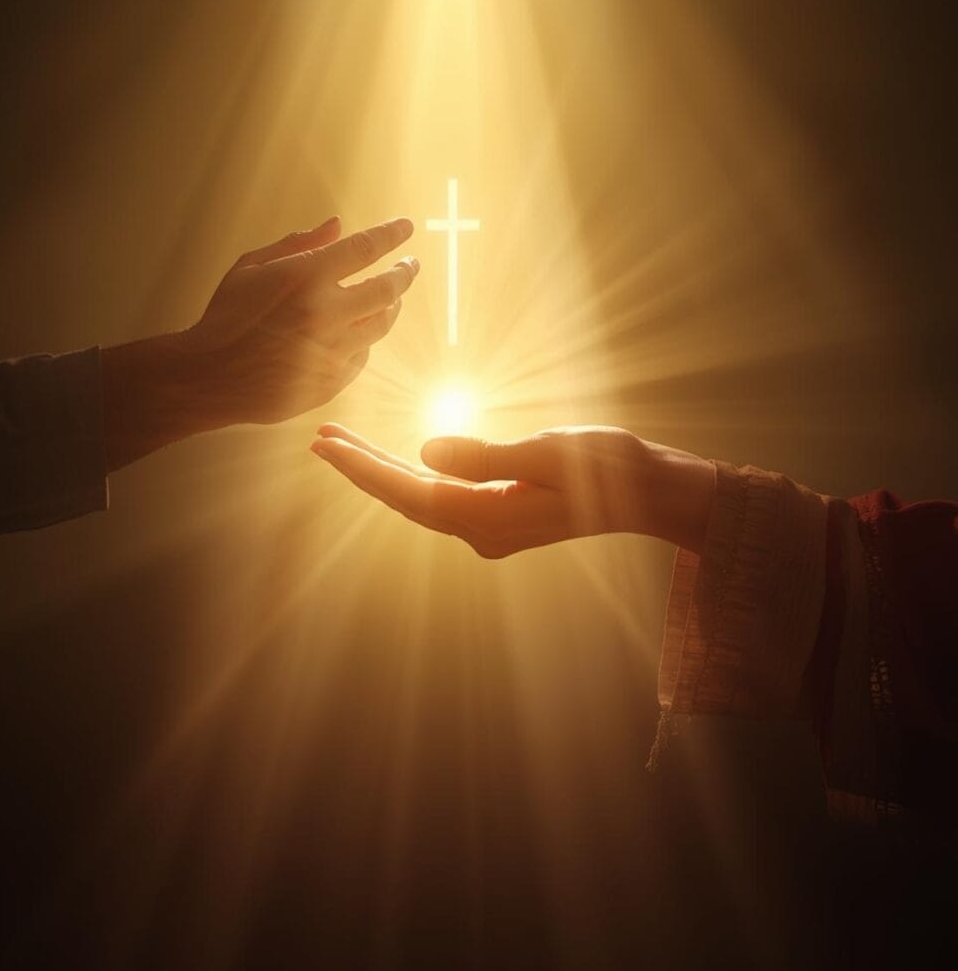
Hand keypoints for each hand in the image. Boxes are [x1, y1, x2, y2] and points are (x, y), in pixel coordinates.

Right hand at [180, 215, 418, 424]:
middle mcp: (326, 313)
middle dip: (404, 273)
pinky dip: (363, 339)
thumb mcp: (251, 268)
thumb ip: (298, 244)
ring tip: (391, 298)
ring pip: (382, 324)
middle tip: (410, 265)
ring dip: (391, 307)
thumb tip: (338, 226)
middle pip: (388, 289)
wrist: (209, 378)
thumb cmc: (226, 317)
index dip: (391, 235)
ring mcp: (333, 350)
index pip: (365, 248)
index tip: (406, 227)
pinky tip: (358, 331)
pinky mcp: (333, 380)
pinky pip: (362, 355)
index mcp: (305, 277)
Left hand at [311, 424, 714, 556]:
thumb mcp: (547, 454)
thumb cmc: (608, 469)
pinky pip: (444, 497)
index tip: (324, 445)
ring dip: (383, 472)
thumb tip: (425, 451)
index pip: (408, 490)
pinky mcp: (503, 517)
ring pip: (422, 498)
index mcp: (487, 516)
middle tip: (320, 439)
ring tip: (347, 445)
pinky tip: (401, 463)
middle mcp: (482, 531)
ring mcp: (491, 528)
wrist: (651, 494)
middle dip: (361, 468)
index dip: (362, 468)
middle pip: (406, 496)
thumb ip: (484, 455)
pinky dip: (414, 477)